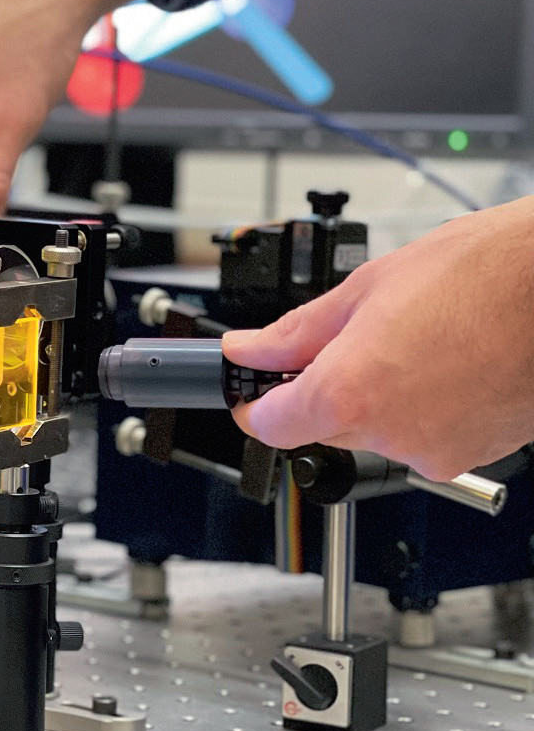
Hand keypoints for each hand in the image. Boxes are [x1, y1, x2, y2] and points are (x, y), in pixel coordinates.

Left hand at [226, 196, 533, 480]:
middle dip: (326, 388)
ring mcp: (437, 450)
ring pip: (376, 432)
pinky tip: (445, 364)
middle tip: (356, 340)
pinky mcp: (475, 455)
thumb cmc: (481, 275)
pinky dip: (423, 408)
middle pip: (324, 428)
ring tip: (416, 343)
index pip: (272, 427)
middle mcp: (390, 435)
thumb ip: (294, 333)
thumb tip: (250, 350)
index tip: (255, 390)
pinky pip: (424, 436)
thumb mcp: (365, 290)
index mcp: (349, 395)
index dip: (256, 404)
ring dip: (380, 396)